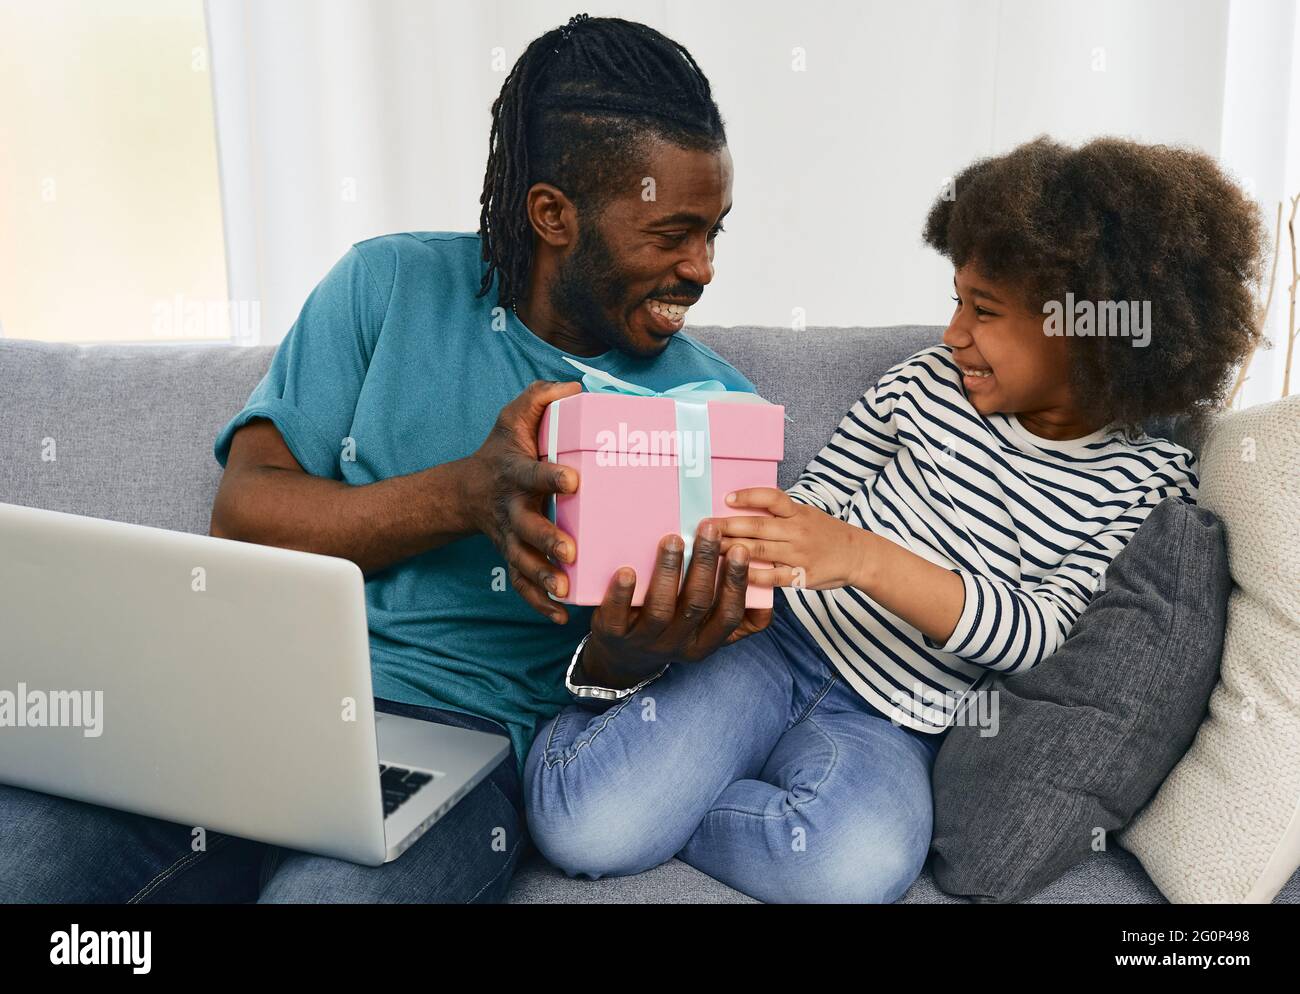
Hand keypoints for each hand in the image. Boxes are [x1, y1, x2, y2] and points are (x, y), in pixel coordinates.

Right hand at [463, 379, 581, 623]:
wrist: (469, 490)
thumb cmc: (503, 451)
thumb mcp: (514, 416)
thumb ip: (540, 397)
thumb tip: (574, 388)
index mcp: (516, 474)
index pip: (533, 474)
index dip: (551, 477)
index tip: (573, 481)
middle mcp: (511, 508)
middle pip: (525, 528)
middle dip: (546, 540)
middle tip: (569, 552)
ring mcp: (510, 537)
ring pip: (522, 562)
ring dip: (542, 578)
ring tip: (565, 591)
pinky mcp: (513, 556)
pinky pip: (522, 585)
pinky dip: (538, 603)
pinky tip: (561, 616)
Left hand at [578, 519, 773, 689]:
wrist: (622, 656)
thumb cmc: (670, 629)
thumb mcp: (702, 628)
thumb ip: (728, 608)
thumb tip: (762, 583)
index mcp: (705, 642)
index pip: (728, 615)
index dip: (735, 583)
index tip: (740, 549)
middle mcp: (678, 644)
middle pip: (696, 604)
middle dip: (704, 564)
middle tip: (708, 528)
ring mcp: (644, 641)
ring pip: (660, 609)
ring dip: (668, 571)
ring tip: (671, 539)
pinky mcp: (614, 635)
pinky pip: (618, 615)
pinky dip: (623, 593)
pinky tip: (627, 570)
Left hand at [718, 487, 868, 589]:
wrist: (858, 556)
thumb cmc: (825, 534)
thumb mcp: (807, 514)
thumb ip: (779, 513)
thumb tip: (741, 509)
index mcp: (798, 513)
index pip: (771, 498)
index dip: (748, 496)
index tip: (726, 498)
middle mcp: (797, 531)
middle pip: (758, 526)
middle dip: (727, 526)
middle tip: (703, 527)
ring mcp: (799, 554)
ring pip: (760, 550)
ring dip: (732, 549)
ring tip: (709, 549)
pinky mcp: (802, 576)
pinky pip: (772, 577)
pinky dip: (752, 576)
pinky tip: (734, 575)